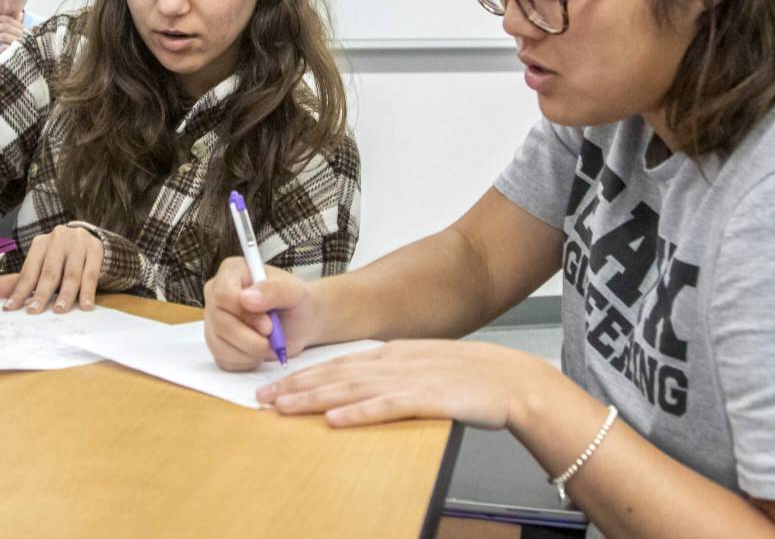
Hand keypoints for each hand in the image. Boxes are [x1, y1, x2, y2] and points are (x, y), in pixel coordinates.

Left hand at [0, 9, 26, 56]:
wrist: (37, 64)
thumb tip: (0, 21)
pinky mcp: (20, 52)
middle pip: (3, 26)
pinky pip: (5, 48)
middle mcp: (23, 34)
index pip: (7, 19)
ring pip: (3, 35)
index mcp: (22, 29)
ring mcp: (22, 42)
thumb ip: (11, 31)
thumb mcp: (20, 39)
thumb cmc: (28, 52)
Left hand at [0, 224, 101, 312]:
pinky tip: (85, 305)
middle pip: (49, 272)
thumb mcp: (42, 267)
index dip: (19, 291)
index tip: (11, 308)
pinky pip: (90, 274)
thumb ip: (21, 281)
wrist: (91, 243)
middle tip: (35, 311)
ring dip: (65, 294)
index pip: (29, 271)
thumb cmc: (62, 259)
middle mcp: (58, 238)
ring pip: (71, 274)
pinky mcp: (95, 249)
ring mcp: (78, 242)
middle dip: (41, 294)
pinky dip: (88, 292)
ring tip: (60, 310)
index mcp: (40, 243)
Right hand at [203, 256, 322, 370]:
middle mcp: (216, 294)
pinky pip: (224, 359)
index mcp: (232, 272)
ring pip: (220, 344)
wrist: (300, 323)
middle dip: (251, 338)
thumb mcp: (294, 291)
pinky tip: (259, 351)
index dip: (244, 314)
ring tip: (269, 343)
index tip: (269, 324)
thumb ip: (273, 290)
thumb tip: (246, 299)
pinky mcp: (217, 344)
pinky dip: (246, 361)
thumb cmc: (296, 302)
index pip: (223, 294)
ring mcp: (213, 320)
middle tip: (273, 337)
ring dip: (251, 351)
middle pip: (221, 323)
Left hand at [259, 339, 548, 429]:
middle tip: (262, 398)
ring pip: (351, 389)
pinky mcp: (429, 399)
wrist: (512, 381)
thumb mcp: (423, 365)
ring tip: (283, 407)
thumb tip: (358, 385)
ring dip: (314, 398)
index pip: (338, 364)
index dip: (303, 374)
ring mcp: (411, 380)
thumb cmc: (470, 378)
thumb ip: (392, 372)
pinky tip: (335, 420)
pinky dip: (359, 414)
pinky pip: (387, 407)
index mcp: (394, 353)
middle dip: (296, 386)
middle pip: (335, 374)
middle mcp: (395, 362)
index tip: (274, 385)